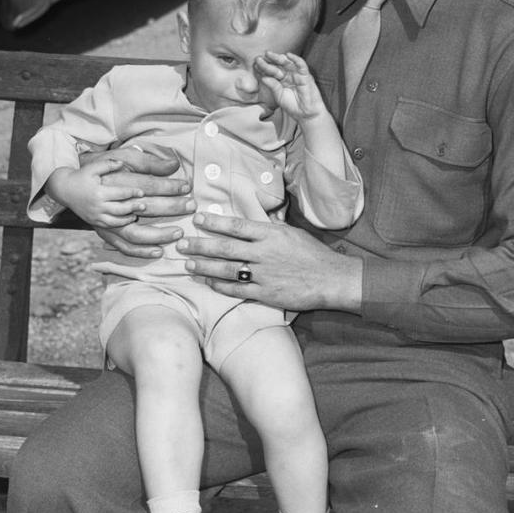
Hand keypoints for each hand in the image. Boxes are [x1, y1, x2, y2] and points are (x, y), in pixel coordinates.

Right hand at [46, 158, 147, 228]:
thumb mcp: (92, 168)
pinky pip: (108, 226)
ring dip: (127, 219)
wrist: (63, 189)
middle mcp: (97, 206)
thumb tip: (122, 163)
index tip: (142, 192)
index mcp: (99, 192)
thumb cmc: (80, 176)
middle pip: (120, 209)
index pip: (120, 194)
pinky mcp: (92, 221)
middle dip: (133, 207)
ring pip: (115, 221)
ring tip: (136, 215)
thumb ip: (108, 164)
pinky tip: (126, 220)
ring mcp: (94, 215)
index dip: (132, 193)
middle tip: (144, 205)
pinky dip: (118, 224)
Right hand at [77, 144, 195, 258]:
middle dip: (171, 207)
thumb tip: (173, 163)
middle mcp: (109, 204)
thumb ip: (147, 162)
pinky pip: (123, 246)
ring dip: (158, 234)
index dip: (168, 186)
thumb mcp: (120, 158)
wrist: (69, 187)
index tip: (187, 187)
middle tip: (190, 206)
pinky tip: (159, 251)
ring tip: (178, 232)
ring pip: (134, 232)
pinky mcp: (104, 232)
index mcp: (114, 183)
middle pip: (145, 208)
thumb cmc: (98, 169)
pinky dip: (141, 251)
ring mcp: (106, 221)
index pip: (147, 185)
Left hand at [178, 212, 362, 311]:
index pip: (237, 225)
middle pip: (225, 247)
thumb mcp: (293, 233)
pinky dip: (220, 285)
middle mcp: (264, 253)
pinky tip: (208, 281)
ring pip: (226, 269)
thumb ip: (270, 228)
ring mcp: (263, 274)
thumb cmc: (313, 254)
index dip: (215, 222)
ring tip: (189, 263)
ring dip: (205, 265)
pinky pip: (237, 289)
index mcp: (271, 234)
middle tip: (182, 243)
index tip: (198, 218)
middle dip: (200, 245)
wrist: (331, 279)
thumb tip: (254, 220)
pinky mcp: (265, 293)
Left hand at [254, 52, 327, 123]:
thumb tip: (264, 78)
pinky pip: (301, 65)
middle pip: (278, 65)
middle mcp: (288, 75)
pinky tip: (288, 55)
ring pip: (287, 63)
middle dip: (269, 61)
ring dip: (278, 57)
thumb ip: (273, 86)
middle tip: (259, 57)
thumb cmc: (293, 106)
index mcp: (281, 80)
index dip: (264, 68)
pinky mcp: (306, 75)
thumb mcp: (279, 96)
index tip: (255, 65)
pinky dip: (296, 59)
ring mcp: (297, 74)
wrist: (306, 114)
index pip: (271, 71)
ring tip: (269, 54)